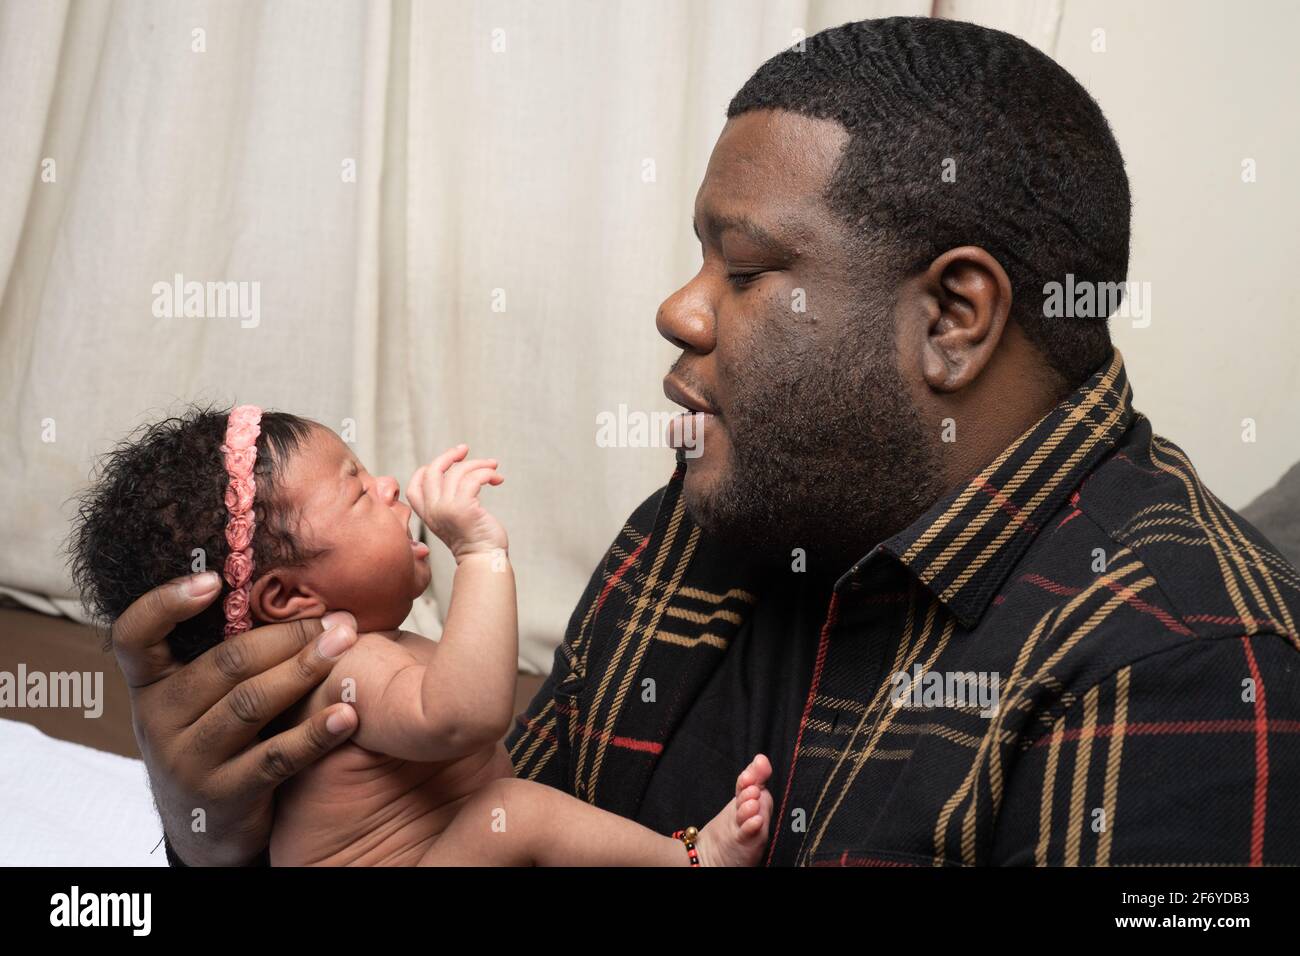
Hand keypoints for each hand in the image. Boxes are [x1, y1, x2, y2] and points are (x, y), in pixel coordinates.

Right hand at [110, 571, 359, 865]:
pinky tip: (348, 714)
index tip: (214, 580)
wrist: (206, 825)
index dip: (165, 603)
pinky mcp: (225, 795)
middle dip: (287, 636)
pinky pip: (276, 757)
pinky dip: (316, 733)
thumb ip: (228, 651)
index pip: (135, 635)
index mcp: (151, 684)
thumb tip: (295, 592)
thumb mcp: (202, 696)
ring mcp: (188, 761)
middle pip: (225, 664)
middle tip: (336, 619)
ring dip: (305, 670)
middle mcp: (159, 720)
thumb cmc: (217, 735)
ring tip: (345, 645)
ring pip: (251, 704)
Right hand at [407, 444, 507, 561]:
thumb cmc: (475, 540)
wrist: (485, 561)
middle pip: (432, 471)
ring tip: (493, 467)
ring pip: (457, 472)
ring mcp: (447, 509)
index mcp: (428, 515)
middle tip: (464, 450)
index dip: (427, 469)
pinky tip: (497, 480)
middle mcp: (433, 510)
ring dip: (478, 464)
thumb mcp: (454, 519)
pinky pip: (474, 478)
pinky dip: (487, 473)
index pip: (414, 485)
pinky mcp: (464, 508)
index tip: (448, 462)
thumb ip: (448, 501)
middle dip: (448, 456)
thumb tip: (458, 471)